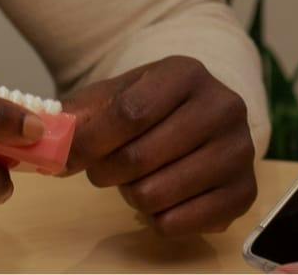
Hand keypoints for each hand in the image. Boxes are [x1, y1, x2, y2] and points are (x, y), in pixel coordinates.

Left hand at [62, 55, 255, 236]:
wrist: (201, 113)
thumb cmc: (151, 104)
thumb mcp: (117, 94)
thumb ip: (81, 113)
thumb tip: (51, 142)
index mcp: (186, 73)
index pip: (129, 112)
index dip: (89, 141)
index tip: (64, 158)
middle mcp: (222, 107)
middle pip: (140, 157)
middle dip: (107, 171)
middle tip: (102, 171)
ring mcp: (239, 151)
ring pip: (157, 194)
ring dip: (132, 195)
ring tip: (136, 179)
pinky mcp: (246, 193)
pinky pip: (180, 224)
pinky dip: (157, 219)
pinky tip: (161, 198)